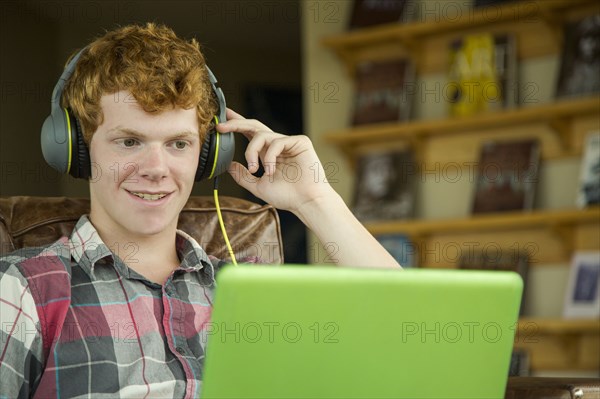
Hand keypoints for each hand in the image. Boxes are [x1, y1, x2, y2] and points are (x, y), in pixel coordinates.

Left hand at [216, 109, 335, 213]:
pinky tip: (271, 170)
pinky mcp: (300, 142)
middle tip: (221, 126)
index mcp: (268, 154)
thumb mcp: (258, 186)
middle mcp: (277, 146)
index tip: (222, 119)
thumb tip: (228, 165)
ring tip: (254, 169)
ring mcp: (289, 142)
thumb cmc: (287, 197)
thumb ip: (243, 176)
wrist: (306, 202)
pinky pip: (277, 142)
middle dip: (236, 124)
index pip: (250, 134)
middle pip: (254, 126)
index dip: (237, 124)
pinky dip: (269, 156)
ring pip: (261, 135)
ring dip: (251, 151)